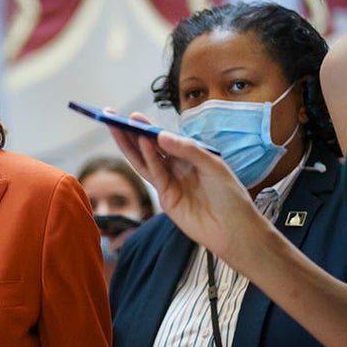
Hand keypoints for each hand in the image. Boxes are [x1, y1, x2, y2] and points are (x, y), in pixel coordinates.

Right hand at [107, 115, 268, 262]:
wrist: (235, 230)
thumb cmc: (230, 197)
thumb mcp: (213, 166)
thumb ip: (188, 150)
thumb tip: (162, 136)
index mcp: (189, 157)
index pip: (163, 140)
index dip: (147, 128)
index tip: (132, 116)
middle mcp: (177, 169)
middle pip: (148, 149)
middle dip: (129, 134)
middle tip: (111, 118)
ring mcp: (169, 184)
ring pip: (144, 161)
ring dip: (130, 145)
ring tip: (116, 128)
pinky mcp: (166, 199)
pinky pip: (155, 175)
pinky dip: (148, 158)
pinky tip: (142, 143)